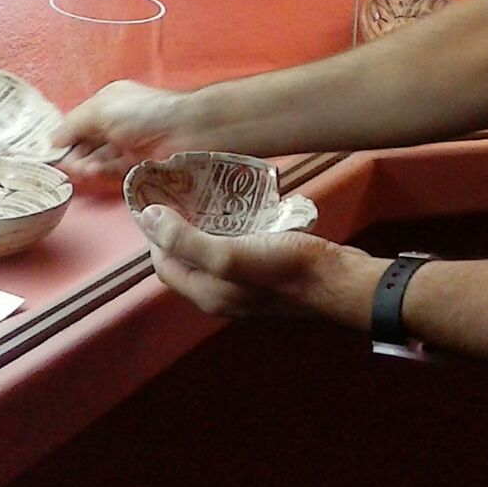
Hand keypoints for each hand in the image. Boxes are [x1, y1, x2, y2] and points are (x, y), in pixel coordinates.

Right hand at [53, 80, 189, 179]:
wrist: (185, 128)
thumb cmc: (139, 113)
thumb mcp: (99, 111)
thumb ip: (73, 125)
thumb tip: (52, 140)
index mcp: (106, 102)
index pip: (78, 122)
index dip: (64, 138)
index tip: (50, 155)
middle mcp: (115, 120)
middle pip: (87, 141)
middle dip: (74, 154)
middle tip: (67, 167)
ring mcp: (127, 141)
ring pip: (99, 156)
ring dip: (86, 164)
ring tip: (81, 172)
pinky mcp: (138, 160)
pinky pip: (114, 167)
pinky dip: (102, 170)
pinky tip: (93, 173)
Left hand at [133, 204, 377, 324]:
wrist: (339, 280)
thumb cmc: (285, 269)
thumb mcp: (229, 254)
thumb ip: (185, 240)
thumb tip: (148, 217)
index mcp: (207, 294)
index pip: (164, 264)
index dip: (155, 234)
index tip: (157, 200)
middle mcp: (222, 293)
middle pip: (187, 258)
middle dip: (179, 226)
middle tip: (182, 191)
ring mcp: (246, 284)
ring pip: (213, 252)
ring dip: (206, 224)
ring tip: (207, 192)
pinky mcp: (266, 272)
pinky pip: (239, 247)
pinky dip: (233, 227)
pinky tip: (240, 205)